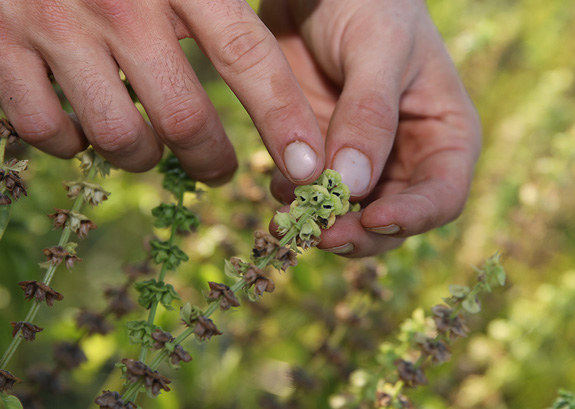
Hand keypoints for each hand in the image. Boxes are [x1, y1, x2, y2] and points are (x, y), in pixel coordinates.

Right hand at [0, 0, 325, 184]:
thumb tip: (282, 51)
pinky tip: (83, 123)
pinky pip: (48, 132)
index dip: (282, 120)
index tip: (307, 170)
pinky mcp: (0, 50)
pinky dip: (72, 144)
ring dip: (143, 156)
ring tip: (149, 140)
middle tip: (220, 168)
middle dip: (211, 159)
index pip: (248, 58)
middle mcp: (119, 2)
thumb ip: (229, 7)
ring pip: (119, 137)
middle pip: (184, 117)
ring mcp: (51, 25)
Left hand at [261, 0, 480, 256]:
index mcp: (445, 133)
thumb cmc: (370, 0)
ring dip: (321, 223)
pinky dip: (294, 199)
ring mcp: (362, 160)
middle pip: (394, 219)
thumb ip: (369, 114)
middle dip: (359, 231)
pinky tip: (277, 189)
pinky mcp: (321, 153)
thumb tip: (352, 184)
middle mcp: (408, 156)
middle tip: (321, 235)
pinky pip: (310, 192)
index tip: (372, 219)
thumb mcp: (378, 48)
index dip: (412, 217)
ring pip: (350, 215)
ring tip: (289, 218)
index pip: (443, 196)